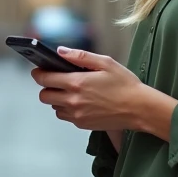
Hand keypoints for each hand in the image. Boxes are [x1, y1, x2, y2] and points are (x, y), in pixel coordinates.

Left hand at [30, 48, 144, 131]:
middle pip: (44, 96)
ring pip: (54, 107)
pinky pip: (66, 116)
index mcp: (77, 83)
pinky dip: (68, 109)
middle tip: (56, 81)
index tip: (38, 70)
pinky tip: (81, 102)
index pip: (45, 79)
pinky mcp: (82, 124)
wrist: (139, 108)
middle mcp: (73, 101)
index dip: (38, 74)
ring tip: (72, 91)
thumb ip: (80, 56)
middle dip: (46, 87)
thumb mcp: (105, 62)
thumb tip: (60, 51)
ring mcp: (77, 115)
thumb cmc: (125, 84)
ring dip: (57, 99)